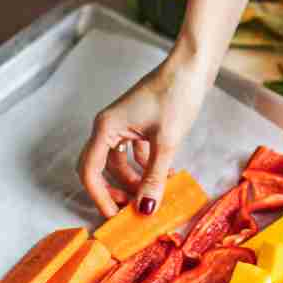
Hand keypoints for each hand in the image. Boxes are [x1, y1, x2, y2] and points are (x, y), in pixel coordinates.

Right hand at [76, 0, 272, 217]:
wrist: (192, 66)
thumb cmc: (177, 95)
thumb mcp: (167, 141)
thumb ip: (154, 177)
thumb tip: (145, 210)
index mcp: (106, 127)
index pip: (90, 171)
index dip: (99, 197)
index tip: (114, 216)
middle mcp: (109, 126)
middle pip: (102, 169)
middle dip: (116, 191)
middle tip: (133, 212)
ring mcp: (123, 124)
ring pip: (120, 163)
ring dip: (135, 181)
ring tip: (155, 197)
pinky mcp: (139, 124)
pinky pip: (135, 153)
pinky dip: (146, 167)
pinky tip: (164, 178)